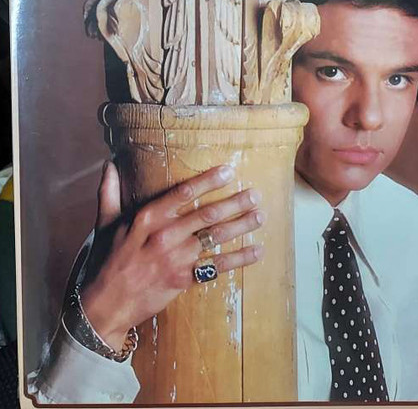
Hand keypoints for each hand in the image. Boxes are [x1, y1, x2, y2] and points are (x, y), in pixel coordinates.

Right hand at [80, 161, 264, 349]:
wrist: (103, 306)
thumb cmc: (106, 261)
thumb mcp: (104, 224)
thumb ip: (109, 192)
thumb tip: (109, 164)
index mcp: (147, 218)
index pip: (183, 193)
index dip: (208, 181)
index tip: (229, 171)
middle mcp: (164, 235)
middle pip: (206, 215)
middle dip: (234, 203)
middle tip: (255, 194)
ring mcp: (175, 258)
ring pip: (215, 238)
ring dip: (241, 226)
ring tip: (260, 215)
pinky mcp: (182, 279)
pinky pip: (216, 267)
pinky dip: (239, 259)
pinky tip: (257, 251)